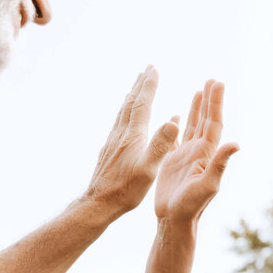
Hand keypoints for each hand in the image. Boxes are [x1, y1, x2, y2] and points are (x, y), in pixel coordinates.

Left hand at [84, 66, 178, 219]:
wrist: (99, 203)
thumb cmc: (126, 189)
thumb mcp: (149, 169)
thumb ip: (161, 144)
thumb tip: (173, 120)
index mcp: (133, 136)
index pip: (142, 104)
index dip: (148, 85)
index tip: (153, 69)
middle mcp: (121, 134)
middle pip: (130, 102)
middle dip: (140, 85)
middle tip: (147, 69)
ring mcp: (113, 141)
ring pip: (122, 111)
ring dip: (131, 96)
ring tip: (136, 87)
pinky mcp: (109, 149)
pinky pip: (118, 123)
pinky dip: (125, 111)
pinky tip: (125, 117)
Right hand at [154, 79, 238, 224]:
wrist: (174, 221)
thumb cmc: (191, 206)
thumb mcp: (207, 185)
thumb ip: (220, 164)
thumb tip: (236, 144)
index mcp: (207, 154)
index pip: (213, 123)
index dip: (216, 103)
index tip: (217, 83)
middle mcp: (199, 152)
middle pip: (206, 120)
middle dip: (209, 100)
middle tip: (211, 80)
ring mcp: (186, 156)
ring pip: (193, 126)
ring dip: (197, 109)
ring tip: (199, 91)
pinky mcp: (173, 162)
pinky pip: (176, 139)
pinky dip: (177, 126)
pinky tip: (176, 116)